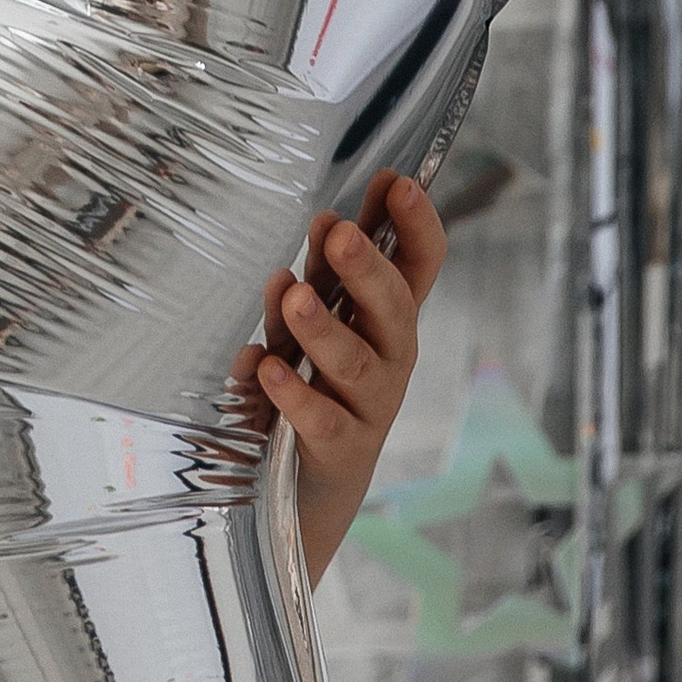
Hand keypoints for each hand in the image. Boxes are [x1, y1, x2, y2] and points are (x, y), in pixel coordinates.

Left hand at [236, 171, 446, 584]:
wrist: (301, 498)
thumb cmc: (309, 392)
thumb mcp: (311, 329)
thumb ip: (318, 283)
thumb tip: (323, 224)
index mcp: (388, 323)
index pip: (420, 268)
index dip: (417, 227)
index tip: (400, 183)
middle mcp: (391, 361)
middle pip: (393, 310)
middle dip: (367, 269)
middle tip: (336, 231)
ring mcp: (369, 409)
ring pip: (356, 364)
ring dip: (322, 327)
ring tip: (291, 295)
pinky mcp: (337, 452)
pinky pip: (320, 420)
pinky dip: (291, 394)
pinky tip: (262, 367)